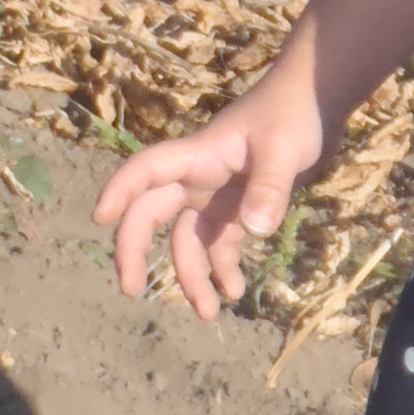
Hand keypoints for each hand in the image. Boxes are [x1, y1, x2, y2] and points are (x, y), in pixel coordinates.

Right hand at [91, 58, 328, 320]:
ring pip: (186, 239)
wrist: (314, 101)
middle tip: (132, 290)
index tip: (99, 219)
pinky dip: (222, 266)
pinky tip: (234, 290)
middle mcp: (197, 177)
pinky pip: (219, 242)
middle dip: (135, 251)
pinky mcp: (237, 205)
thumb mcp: (284, 149)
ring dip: (191, 275)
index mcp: (197, 156)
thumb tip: (254, 231)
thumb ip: (269, 188)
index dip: (119, 192)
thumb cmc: (293, 113)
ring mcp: (215, 193)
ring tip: (207, 313)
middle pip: (150, 214)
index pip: (146, 171)